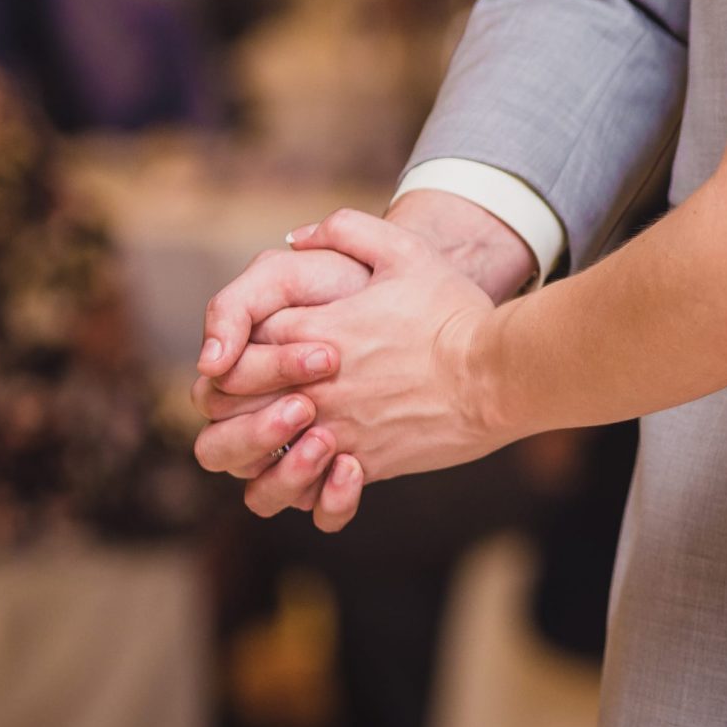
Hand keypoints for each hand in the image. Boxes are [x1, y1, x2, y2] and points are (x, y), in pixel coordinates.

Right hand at [189, 243, 374, 525]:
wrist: (431, 307)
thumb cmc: (353, 284)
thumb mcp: (295, 274)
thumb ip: (238, 303)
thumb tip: (209, 361)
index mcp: (242, 372)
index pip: (219, 392)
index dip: (265, 374)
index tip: (328, 354)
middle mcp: (261, 417)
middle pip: (218, 452)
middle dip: (255, 433)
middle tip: (308, 407)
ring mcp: (299, 450)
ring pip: (261, 494)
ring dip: (287, 474)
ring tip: (330, 442)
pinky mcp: (341, 473)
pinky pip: (319, 512)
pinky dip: (332, 501)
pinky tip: (356, 467)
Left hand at [195, 209, 504, 520]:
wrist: (498, 372)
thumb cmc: (453, 312)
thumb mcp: (404, 252)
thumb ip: (346, 230)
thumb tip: (299, 238)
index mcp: (309, 333)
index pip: (230, 351)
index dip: (231, 352)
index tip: (255, 349)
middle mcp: (310, 388)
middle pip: (228, 412)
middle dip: (232, 407)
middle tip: (266, 396)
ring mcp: (335, 431)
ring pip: (259, 466)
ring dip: (265, 455)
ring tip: (297, 437)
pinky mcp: (364, 465)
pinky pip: (312, 495)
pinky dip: (312, 488)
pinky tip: (334, 467)